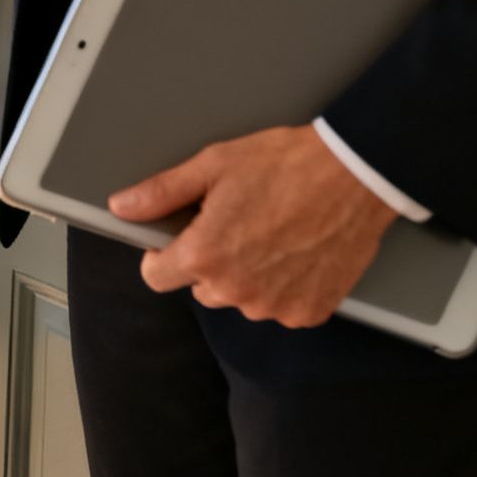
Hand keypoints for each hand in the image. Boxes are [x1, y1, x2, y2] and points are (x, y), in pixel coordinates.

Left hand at [108, 125, 399, 327]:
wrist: (355, 174)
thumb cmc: (284, 165)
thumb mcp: (212, 166)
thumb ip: (161, 193)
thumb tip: (121, 207)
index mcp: (205, 256)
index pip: (156, 277)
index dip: (160, 257)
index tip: (176, 241)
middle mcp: (237, 290)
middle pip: (202, 288)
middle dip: (210, 262)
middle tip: (237, 226)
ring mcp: (275, 305)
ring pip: (242, 299)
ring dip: (248, 277)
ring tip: (272, 235)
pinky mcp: (310, 311)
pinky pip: (281, 307)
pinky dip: (284, 287)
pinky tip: (297, 253)